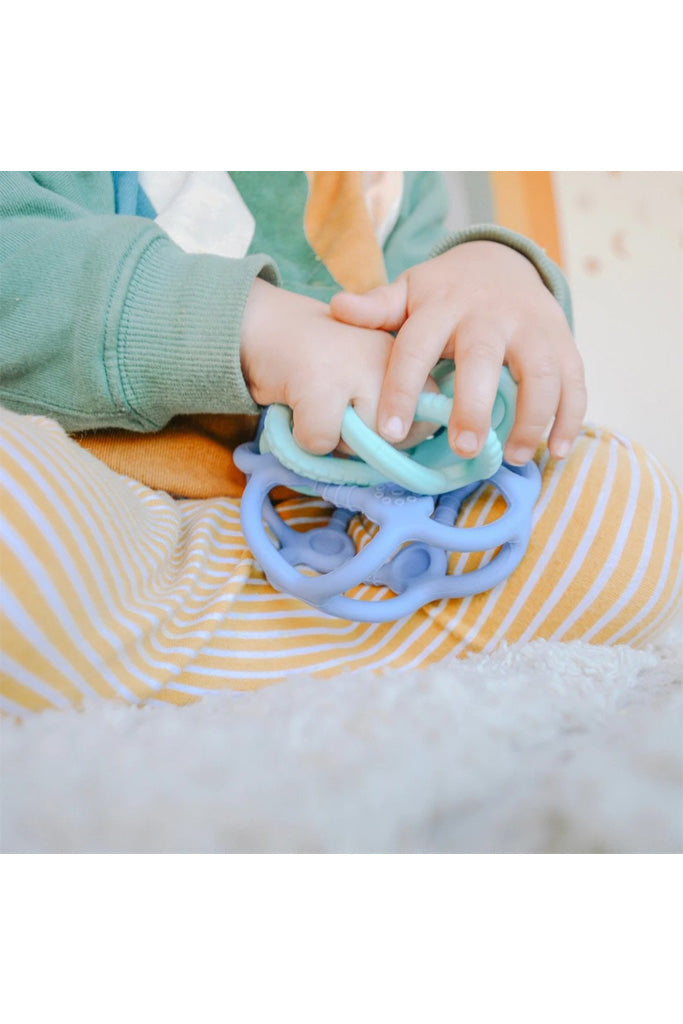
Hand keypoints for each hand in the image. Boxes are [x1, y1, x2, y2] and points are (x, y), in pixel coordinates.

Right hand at [240, 278, 434, 454]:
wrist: (267, 325)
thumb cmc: (321, 364)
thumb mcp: (368, 378)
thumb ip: (393, 413)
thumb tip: (398, 460)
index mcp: (406, 357)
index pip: (428, 418)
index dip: (397, 432)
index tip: (370, 414)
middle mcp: (388, 357)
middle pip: (395, 437)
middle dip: (365, 439)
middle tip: (339, 408)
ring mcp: (354, 368)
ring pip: (360, 442)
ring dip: (334, 438)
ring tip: (318, 404)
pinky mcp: (319, 383)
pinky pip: (320, 441)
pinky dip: (304, 436)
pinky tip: (297, 406)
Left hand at [329, 241, 586, 463]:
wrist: (502, 263)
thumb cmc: (444, 293)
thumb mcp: (409, 293)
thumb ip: (377, 307)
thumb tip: (336, 308)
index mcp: (443, 306)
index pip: (417, 346)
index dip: (402, 388)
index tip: (390, 433)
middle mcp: (490, 315)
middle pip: (483, 358)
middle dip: (474, 405)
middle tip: (463, 449)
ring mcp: (532, 327)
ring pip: (540, 372)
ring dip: (531, 418)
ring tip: (511, 457)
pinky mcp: (563, 341)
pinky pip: (574, 381)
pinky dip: (570, 418)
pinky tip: (558, 452)